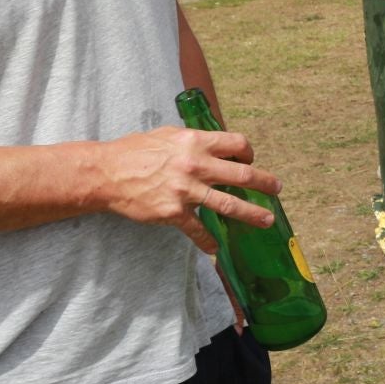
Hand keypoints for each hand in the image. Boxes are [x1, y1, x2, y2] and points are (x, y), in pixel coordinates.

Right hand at [94, 127, 279, 254]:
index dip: (249, 153)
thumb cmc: (134, 151)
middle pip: (242, 174)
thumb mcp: (168, 135)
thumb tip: (214, 145)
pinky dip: (208, 242)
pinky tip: (216, 249)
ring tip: (267, 220)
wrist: (106, 173)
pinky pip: (198, 230)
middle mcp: (195, 165)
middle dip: (265, 183)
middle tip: (277, 189)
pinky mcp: (173, 213)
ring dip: (252, 213)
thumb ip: (193, 141)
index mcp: (195, 142)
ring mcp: (185, 191)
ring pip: (229, 204)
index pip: (237, 144)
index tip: (251, 160)